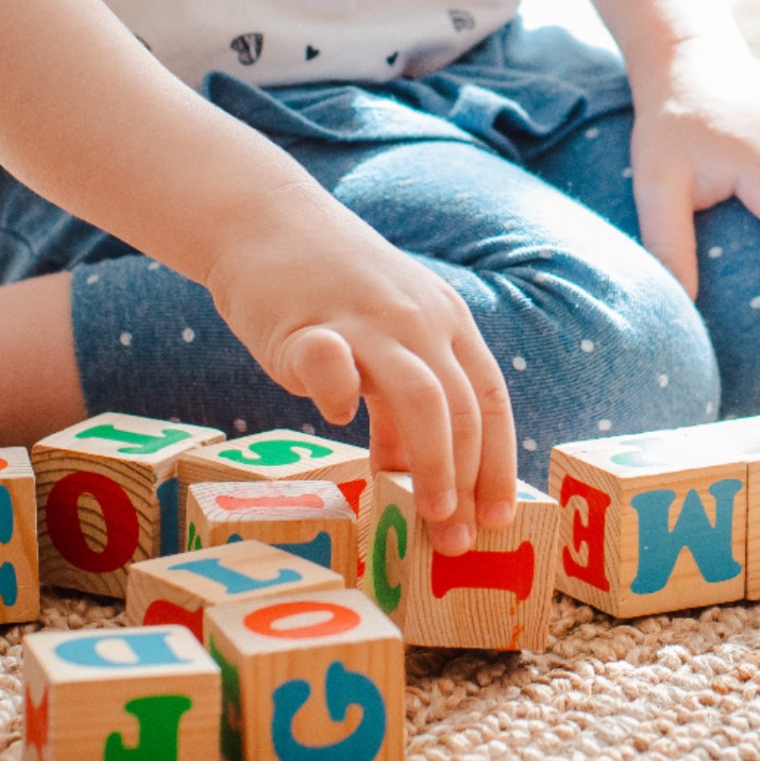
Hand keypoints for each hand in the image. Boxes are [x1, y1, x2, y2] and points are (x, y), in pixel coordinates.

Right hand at [204, 189, 517, 554]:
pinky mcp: (307, 323)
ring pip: (423, 397)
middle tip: (454, 539)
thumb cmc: (326, 289)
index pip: (489, 401)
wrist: (262, 221)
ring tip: (425, 513)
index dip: (497, 464)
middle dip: (465, 482)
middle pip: (463, 410)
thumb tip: (418, 483)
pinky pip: (331, 365)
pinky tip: (337, 418)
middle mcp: (418, 319)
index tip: (496, 518)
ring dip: (432, 462)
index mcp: (445, 321)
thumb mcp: (383, 339)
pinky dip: (340, 397)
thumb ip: (401, 404)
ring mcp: (366, 319)